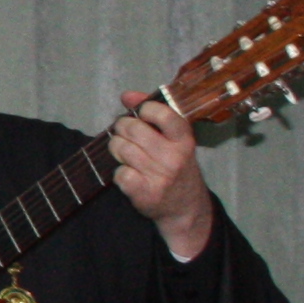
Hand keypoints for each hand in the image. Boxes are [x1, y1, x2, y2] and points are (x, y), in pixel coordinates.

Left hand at [111, 90, 218, 261]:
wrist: (186, 208)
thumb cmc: (176, 166)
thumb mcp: (174, 140)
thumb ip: (153, 114)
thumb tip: (127, 95)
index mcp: (184, 140)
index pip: (164, 114)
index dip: (146, 108)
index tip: (141, 113)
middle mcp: (174, 157)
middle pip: (133, 129)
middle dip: (122, 128)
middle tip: (125, 134)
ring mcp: (160, 176)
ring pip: (122, 149)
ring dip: (117, 149)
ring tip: (126, 153)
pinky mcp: (145, 193)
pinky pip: (119, 173)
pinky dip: (119, 172)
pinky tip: (129, 173)